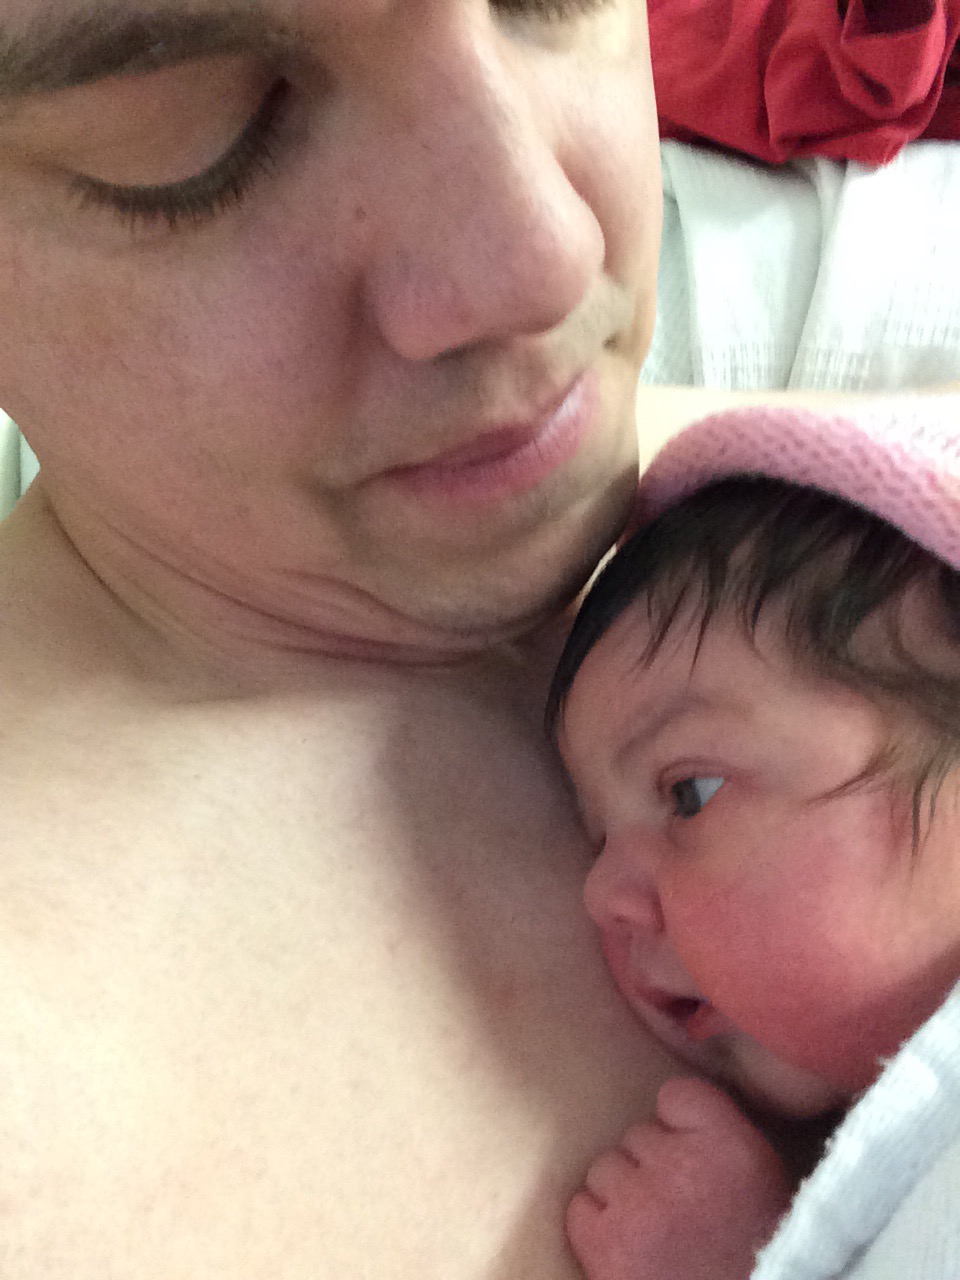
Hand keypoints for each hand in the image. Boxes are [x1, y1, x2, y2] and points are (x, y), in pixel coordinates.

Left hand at [566, 1077, 794, 1279]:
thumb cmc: (753, 1248)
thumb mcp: (761, 1174)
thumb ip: (719, 1126)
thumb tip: (667, 1101)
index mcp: (730, 1147)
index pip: (678, 1095)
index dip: (677, 1125)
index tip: (689, 1155)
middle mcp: (682, 1167)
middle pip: (637, 1135)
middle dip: (651, 1167)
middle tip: (678, 1209)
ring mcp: (639, 1206)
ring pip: (606, 1169)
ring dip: (622, 1195)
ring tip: (654, 1232)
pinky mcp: (607, 1245)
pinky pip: (580, 1209)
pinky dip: (597, 1227)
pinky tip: (627, 1249)